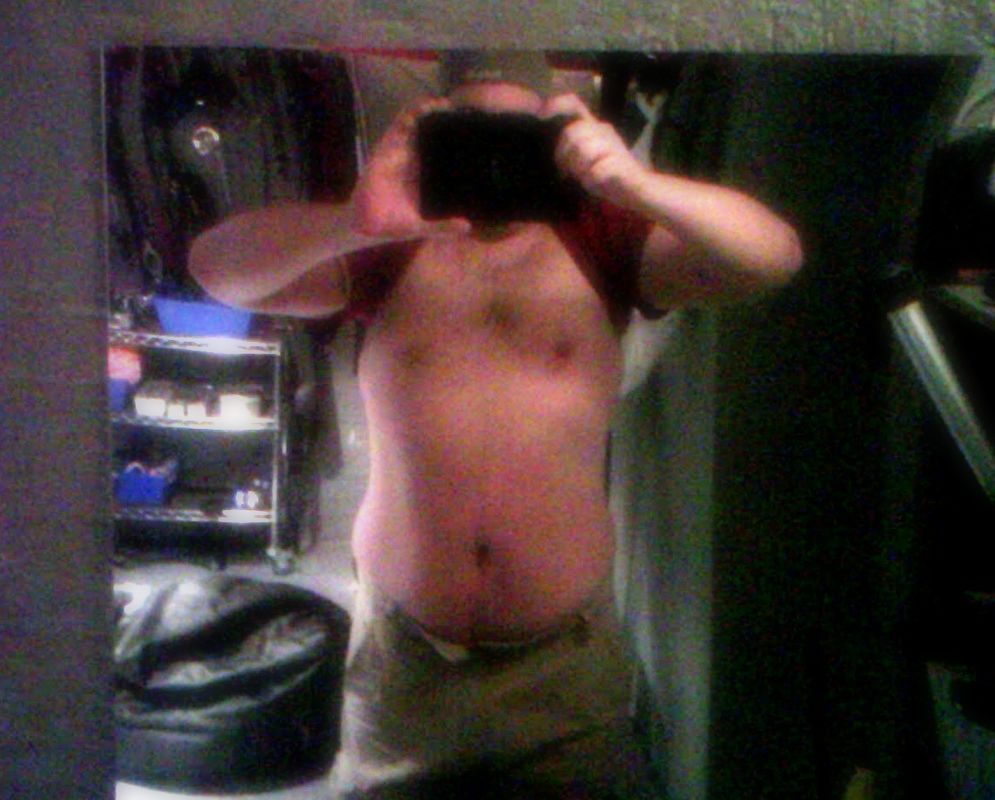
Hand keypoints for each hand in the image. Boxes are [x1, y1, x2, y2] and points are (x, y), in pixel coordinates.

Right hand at [352, 97, 471, 239]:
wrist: (367, 225)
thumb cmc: (392, 225)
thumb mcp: (422, 227)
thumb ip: (443, 227)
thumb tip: (467, 227)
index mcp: (422, 176)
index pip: (439, 153)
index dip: (452, 142)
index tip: (470, 133)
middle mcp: (412, 160)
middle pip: (428, 134)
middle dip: (443, 121)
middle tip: (462, 113)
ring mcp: (399, 151)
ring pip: (415, 124)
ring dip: (429, 110)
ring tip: (447, 104)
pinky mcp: (388, 147)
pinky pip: (400, 124)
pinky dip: (413, 113)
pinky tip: (428, 106)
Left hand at [541, 94, 648, 207]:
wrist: (641, 189)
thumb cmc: (610, 175)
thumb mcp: (587, 157)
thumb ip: (572, 149)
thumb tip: (556, 154)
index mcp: (596, 127)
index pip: (574, 104)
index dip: (556, 105)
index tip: (541, 115)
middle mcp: (604, 131)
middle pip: (572, 134)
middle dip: (564, 156)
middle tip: (568, 174)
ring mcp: (613, 145)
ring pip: (582, 151)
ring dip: (579, 170)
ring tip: (587, 179)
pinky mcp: (619, 163)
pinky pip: (594, 171)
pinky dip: (591, 181)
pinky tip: (598, 184)